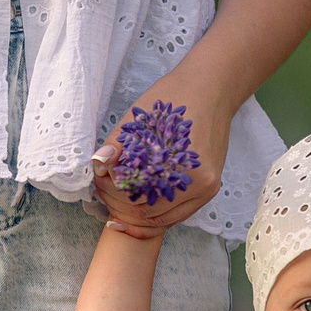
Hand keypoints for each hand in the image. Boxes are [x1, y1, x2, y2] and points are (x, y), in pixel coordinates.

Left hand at [92, 80, 233, 238]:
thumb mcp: (140, 116)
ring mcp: (206, 189)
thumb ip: (118, 143)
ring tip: (118, 198)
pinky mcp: (210, 189)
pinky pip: (178, 214)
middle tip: (103, 191)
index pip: (134, 196)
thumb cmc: (174, 97)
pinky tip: (139, 202)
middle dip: (120, 206)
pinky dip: (156, 213)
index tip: (98, 181)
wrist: (212, 90)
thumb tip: (98, 165)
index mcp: (177, 163)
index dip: (110, 192)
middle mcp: (196, 182)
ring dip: (136, 214)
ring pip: (163, 220)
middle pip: (147, 214)